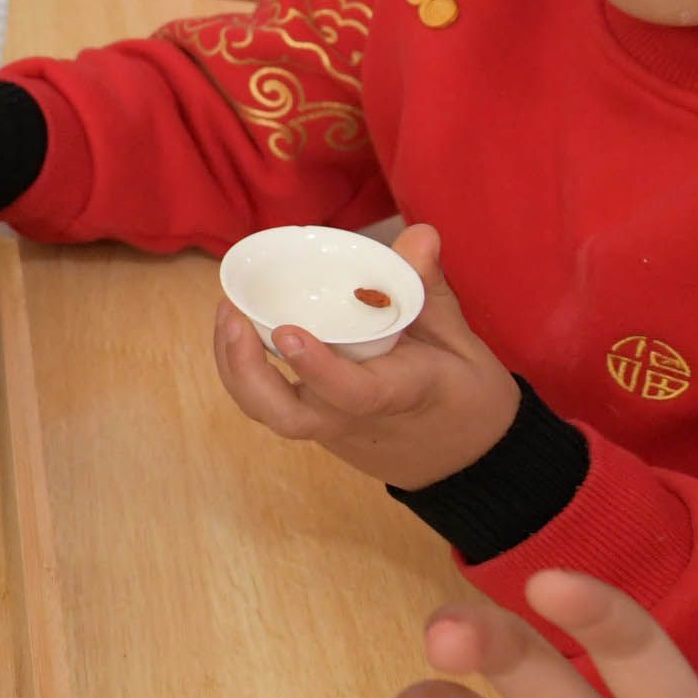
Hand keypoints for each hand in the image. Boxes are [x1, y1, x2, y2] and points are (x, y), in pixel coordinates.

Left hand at [209, 223, 525, 489]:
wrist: (470, 464)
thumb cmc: (469, 398)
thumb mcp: (463, 343)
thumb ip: (431, 291)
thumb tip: (419, 234)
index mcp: (399, 396)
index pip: (352, 393)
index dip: (316, 366)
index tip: (286, 331)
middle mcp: (353, 419)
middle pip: (285, 415)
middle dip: (246, 371)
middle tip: (231, 313)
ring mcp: (331, 427)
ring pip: (270, 413)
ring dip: (236, 368)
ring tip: (227, 314)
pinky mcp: (319, 426)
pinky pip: (273, 405)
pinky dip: (247, 371)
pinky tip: (239, 330)